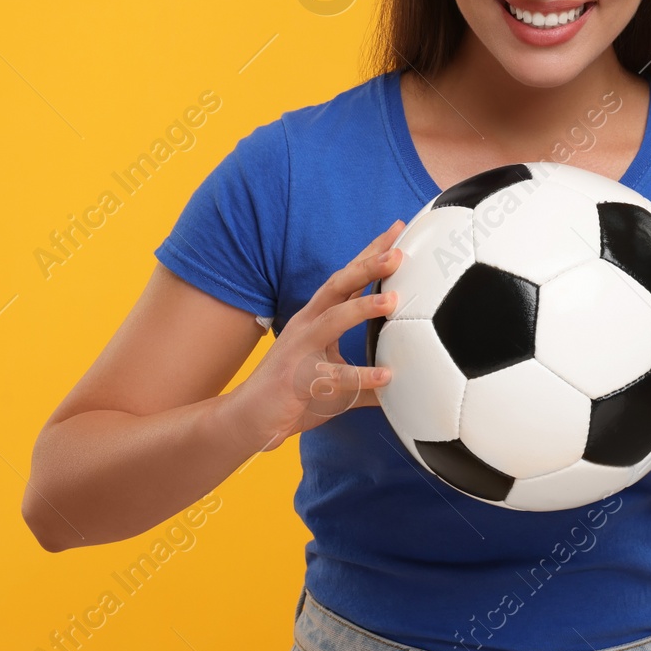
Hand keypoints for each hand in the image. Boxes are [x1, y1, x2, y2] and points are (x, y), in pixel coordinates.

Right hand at [219, 220, 404, 454]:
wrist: (248, 419)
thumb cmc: (294, 393)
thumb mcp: (335, 378)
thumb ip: (367, 376)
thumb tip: (402, 381)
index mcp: (317, 318)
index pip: (347, 278)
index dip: (370, 253)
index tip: (397, 231)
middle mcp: (308, 326)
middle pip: (338, 286)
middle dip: (366, 267)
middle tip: (397, 253)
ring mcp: (300, 349)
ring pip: (333, 320)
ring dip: (362, 307)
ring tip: (392, 299)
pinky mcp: (298, 378)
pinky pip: (333, 375)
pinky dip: (361, 375)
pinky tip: (386, 376)